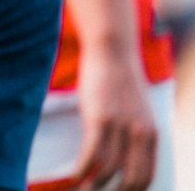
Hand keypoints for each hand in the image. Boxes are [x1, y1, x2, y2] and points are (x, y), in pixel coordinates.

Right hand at [73, 51, 157, 188]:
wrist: (112, 49)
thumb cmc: (118, 76)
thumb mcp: (135, 108)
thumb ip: (133, 129)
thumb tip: (121, 149)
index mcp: (151, 133)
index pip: (146, 176)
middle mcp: (140, 134)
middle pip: (131, 179)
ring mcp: (120, 126)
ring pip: (109, 170)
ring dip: (93, 186)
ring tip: (80, 190)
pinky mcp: (100, 118)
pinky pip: (92, 154)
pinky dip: (81, 170)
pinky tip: (73, 177)